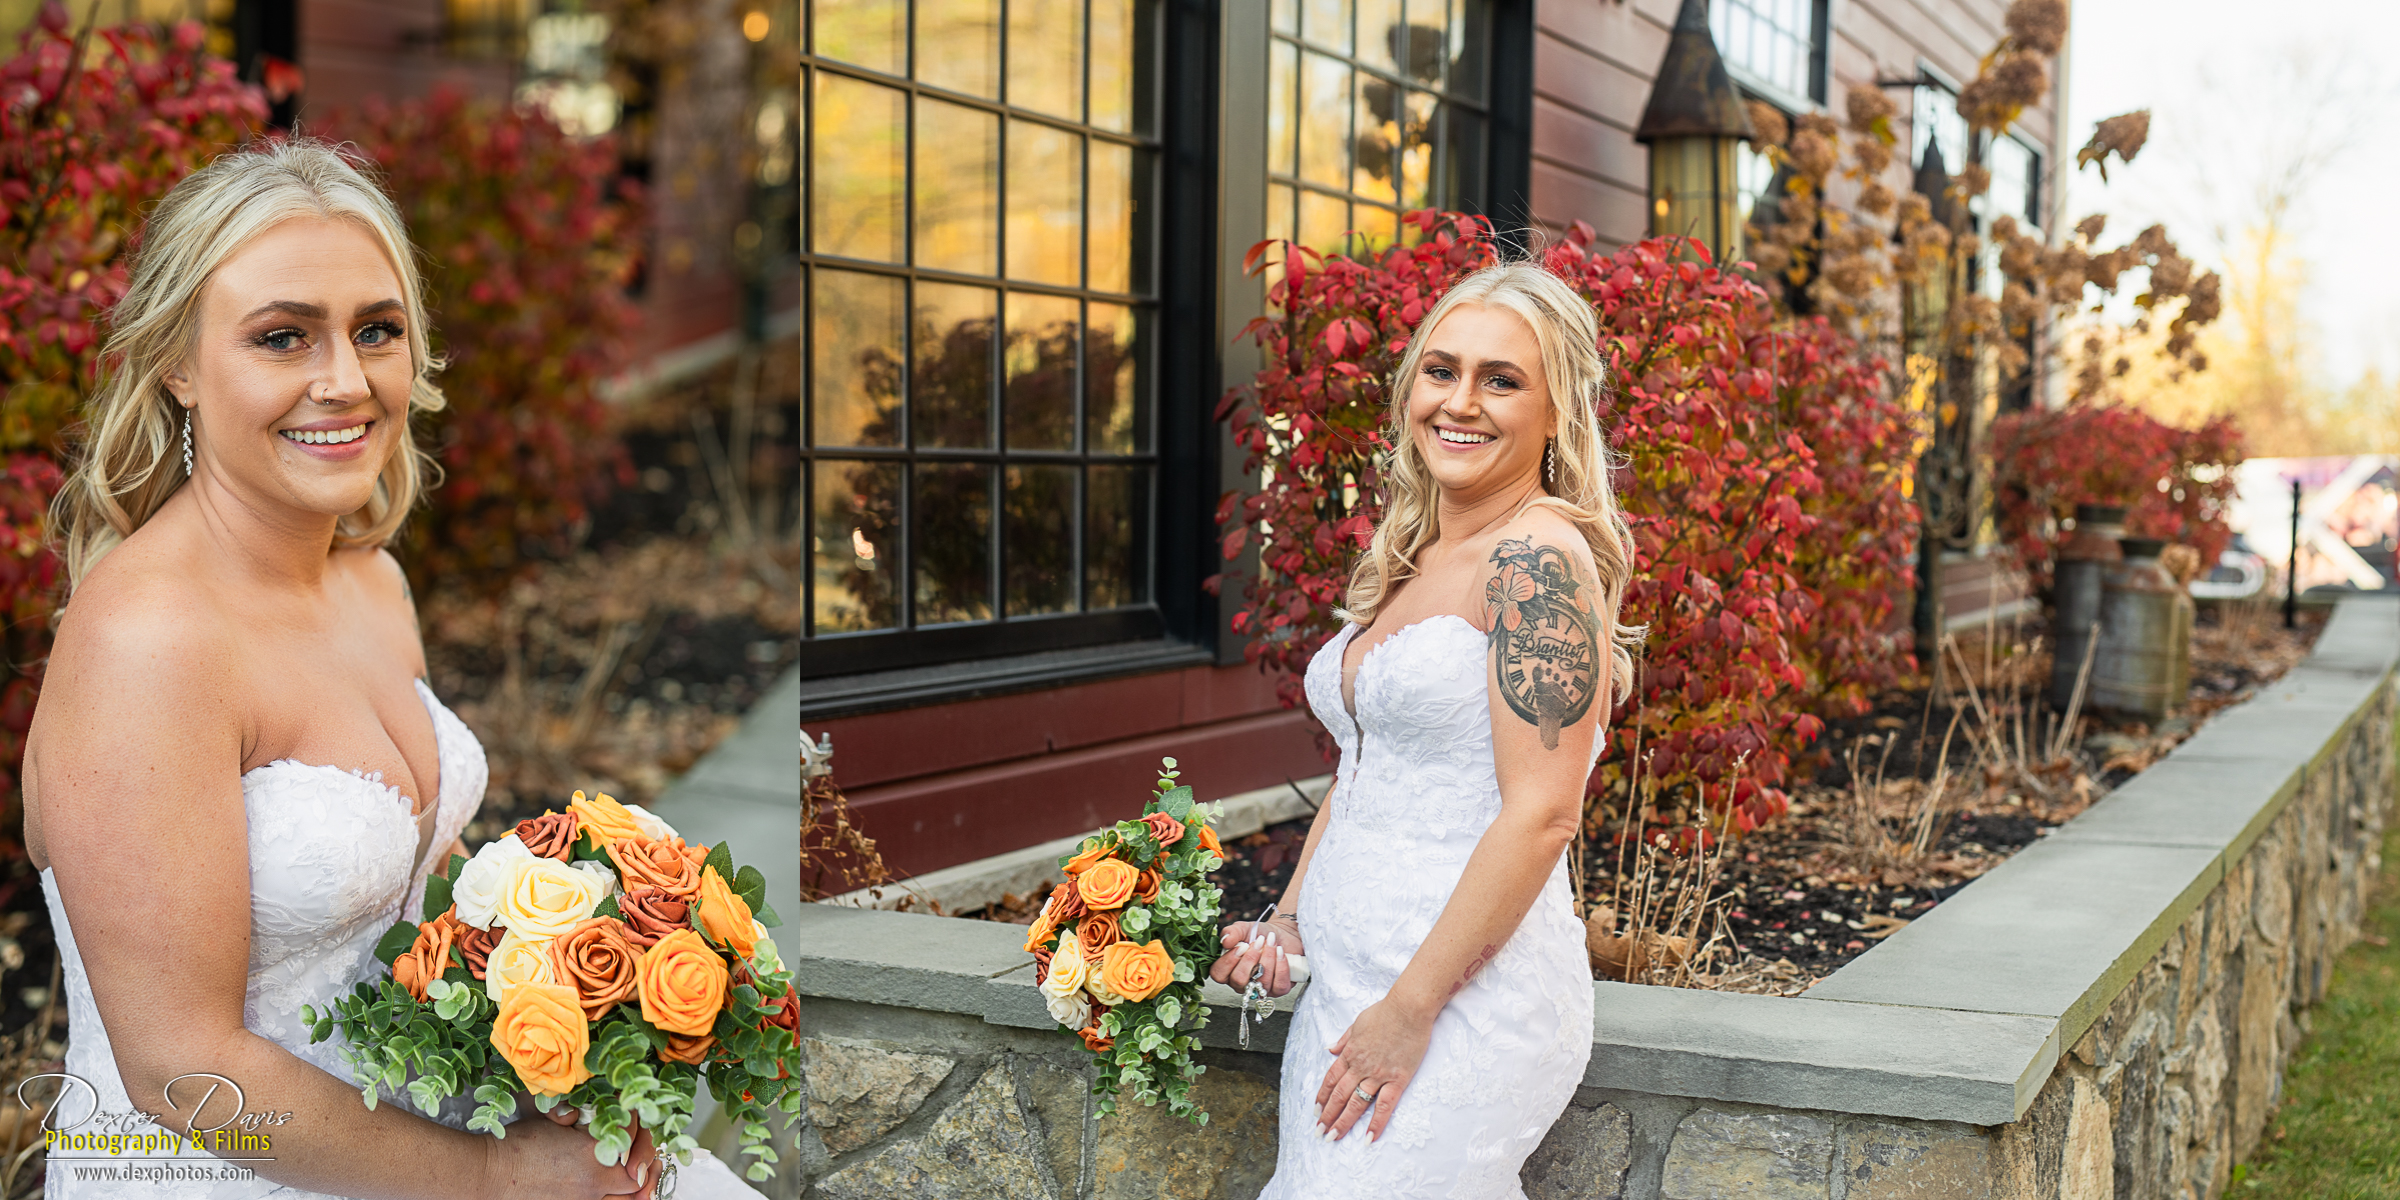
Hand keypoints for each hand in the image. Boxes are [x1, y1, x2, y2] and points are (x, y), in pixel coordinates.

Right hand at [482, 1113, 655, 1198]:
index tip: (631, 1119)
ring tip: (641, 1180)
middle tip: (647, 1158)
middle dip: (646, 1164)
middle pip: (638, 1177)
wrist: (489, 1175)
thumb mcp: (551, 1120)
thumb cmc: (516, 1146)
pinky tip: (615, 1194)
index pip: (632, 1135)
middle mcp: (594, 1181)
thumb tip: (589, 1112)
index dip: (636, 1124)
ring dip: (637, 1190)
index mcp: (594, 1151)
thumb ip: (578, 1116)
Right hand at [1209, 917, 1301, 995]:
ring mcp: (1260, 989)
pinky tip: (1280, 952)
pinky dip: (1281, 967)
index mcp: (1228, 970)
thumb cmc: (1259, 934)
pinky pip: (1279, 986)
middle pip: (1239, 981)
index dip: (1228, 962)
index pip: (1219, 975)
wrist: (1281, 934)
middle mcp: (1243, 983)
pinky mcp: (1279, 990)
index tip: (1241, 946)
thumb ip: (1232, 932)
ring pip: (1261, 982)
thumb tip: (1225, 941)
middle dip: (1250, 959)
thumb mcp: (1243, 929)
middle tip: (1258, 942)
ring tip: (1271, 943)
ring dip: (1268, 958)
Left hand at [1313, 997, 1432, 1142]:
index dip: (1322, 1097)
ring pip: (1356, 1103)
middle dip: (1328, 1115)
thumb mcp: (1357, 1022)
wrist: (1408, 1008)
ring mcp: (1378, 1074)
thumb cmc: (1386, 1011)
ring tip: (1334, 1137)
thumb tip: (1331, 1049)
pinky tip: (1369, 1137)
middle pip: (1339, 1095)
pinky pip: (1384, 1105)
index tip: (1316, 1110)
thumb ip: (1344, 1039)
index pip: (1331, 1080)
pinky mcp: (1397, 1078)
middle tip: (1320, 1132)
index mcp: (1350, 1053)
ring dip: (1343, 1122)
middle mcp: (1360, 1066)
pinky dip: (1376, 1122)